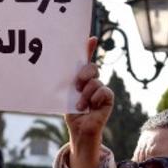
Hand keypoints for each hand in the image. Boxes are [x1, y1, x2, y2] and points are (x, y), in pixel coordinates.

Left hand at [65, 37, 113, 167]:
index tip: (91, 38)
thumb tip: (60, 67)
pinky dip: (96, 98)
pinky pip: (104, 91)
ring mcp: (100, 89)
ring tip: (81, 105)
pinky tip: (92, 106)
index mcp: (80, 78)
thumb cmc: (70, 112)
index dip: (89, 48)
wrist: (78, 129)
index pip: (85, 59)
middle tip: (77, 85)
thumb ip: (67, 81)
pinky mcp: (108, 98)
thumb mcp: (66, 94)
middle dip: (84, 73)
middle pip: (92, 67)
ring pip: (96, 81)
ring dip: (86, 94)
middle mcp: (91, 81)